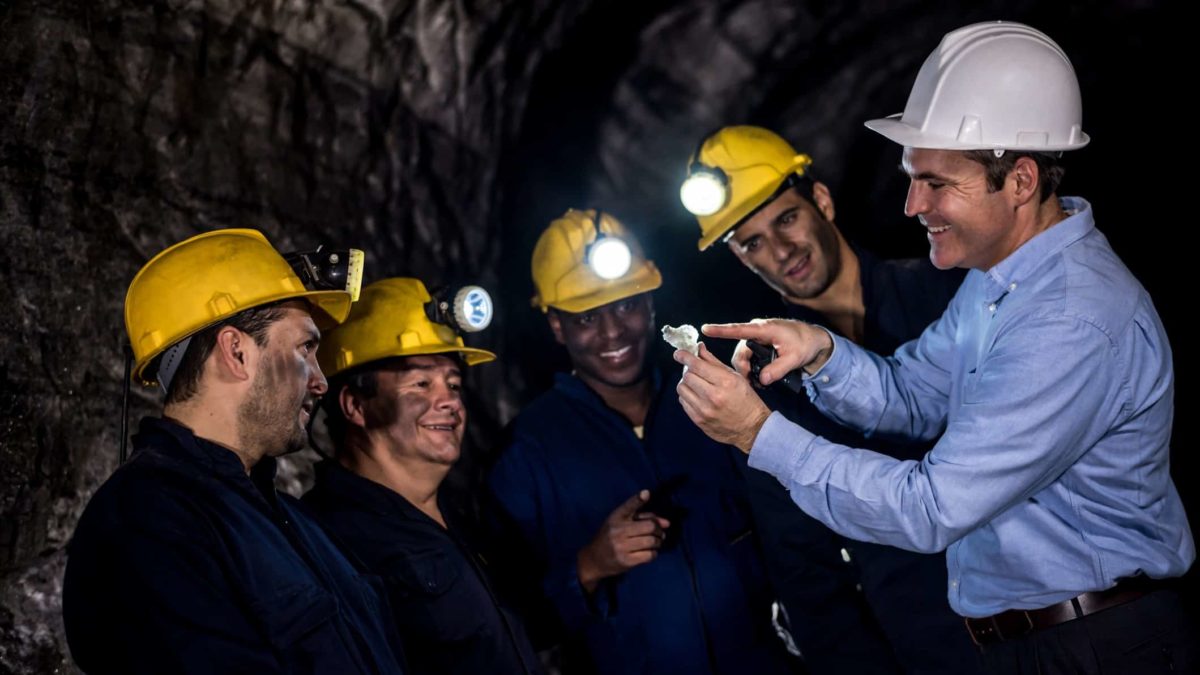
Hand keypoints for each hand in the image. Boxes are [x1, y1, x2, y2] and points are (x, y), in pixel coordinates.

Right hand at [577, 490, 670, 592]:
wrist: (594, 559)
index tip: (646, 493)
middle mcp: (618, 530)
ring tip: (655, 543)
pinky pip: (649, 555)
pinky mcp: (626, 561)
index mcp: (616, 517)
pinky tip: (649, 552)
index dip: (638, 499)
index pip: (628, 506)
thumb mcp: (621, 522)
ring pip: (651, 541)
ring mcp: (621, 546)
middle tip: (659, 533)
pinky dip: (653, 553)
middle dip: (658, 530)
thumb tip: (667, 523)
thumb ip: (643, 518)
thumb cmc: (612, 537)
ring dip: (658, 542)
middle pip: (649, 526)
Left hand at [674, 342, 772, 452]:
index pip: (697, 365)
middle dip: (688, 370)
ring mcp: (704, 410)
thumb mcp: (735, 377)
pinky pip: (683, 402)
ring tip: (696, 384)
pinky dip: (687, 396)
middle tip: (694, 371)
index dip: (685, 357)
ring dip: (686, 383)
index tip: (679, 354)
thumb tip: (699, 349)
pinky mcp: (699, 420)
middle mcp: (713, 396)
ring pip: (681, 389)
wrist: (752, 428)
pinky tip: (697, 396)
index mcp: (725, 382)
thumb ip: (713, 362)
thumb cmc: (746, 401)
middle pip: (687, 376)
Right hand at [704, 319, 832, 385]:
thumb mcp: (795, 358)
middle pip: (740, 352)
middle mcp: (757, 331)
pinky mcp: (759, 344)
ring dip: (746, 370)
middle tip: (750, 383)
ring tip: (756, 382)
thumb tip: (762, 381)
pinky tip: (758, 378)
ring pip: (743, 356)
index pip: (738, 329)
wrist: (814, 340)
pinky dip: (750, 368)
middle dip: (742, 368)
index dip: (721, 330)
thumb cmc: (805, 343)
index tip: (706, 329)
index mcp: (764, 329)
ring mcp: (757, 338)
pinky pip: (748, 357)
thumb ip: (778, 369)